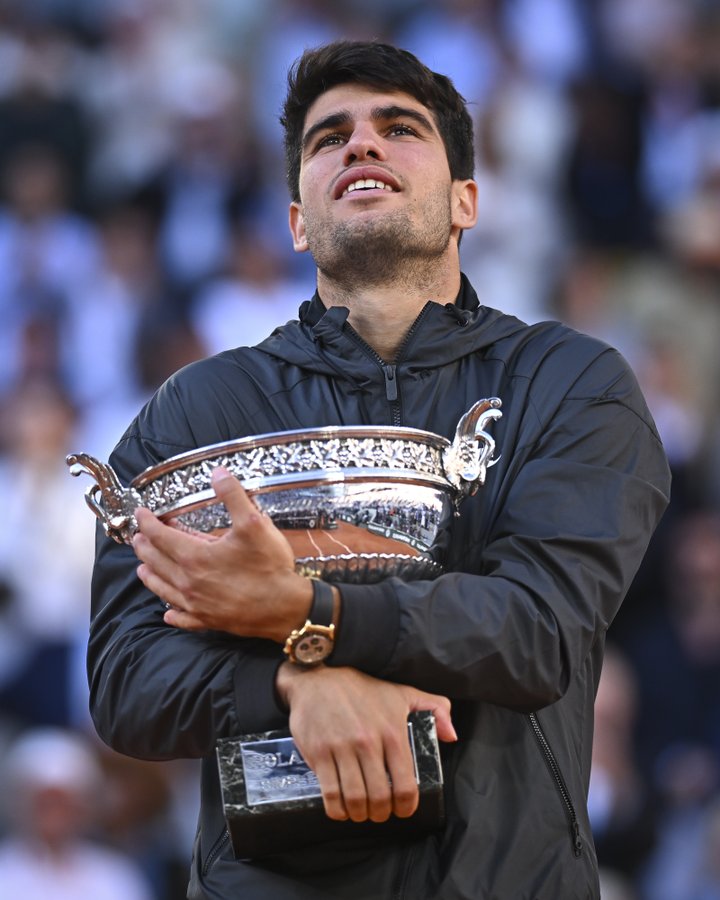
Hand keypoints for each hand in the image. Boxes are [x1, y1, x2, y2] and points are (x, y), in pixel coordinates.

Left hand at [132, 468, 311, 639]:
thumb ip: (233, 496)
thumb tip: (217, 474)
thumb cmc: (269, 567)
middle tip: (139, 536)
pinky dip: (171, 613)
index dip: (147, 522)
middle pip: (156, 561)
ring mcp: (196, 605)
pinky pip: (182, 618)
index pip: (160, 536)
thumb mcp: (254, 523)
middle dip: (144, 546)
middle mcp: (188, 582)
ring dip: (150, 576)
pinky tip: (168, 613)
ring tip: (143, 568)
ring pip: (162, 589)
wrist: (285, 608)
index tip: (141, 513)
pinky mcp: (208, 621)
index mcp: (195, 557)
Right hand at [276, 664, 456, 823]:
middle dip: (381, 814)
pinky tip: (340, 809)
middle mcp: (368, 742)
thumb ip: (435, 709)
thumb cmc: (362, 690)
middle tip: (379, 812)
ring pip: (355, 799)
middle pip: (379, 798)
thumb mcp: (403, 693)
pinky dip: (337, 810)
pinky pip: (330, 794)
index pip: (406, 786)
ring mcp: (341, 748)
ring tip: (360, 812)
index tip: (402, 810)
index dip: (406, 807)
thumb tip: (451, 736)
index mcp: (392, 732)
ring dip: (359, 814)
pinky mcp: (319, 753)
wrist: (318, 679)